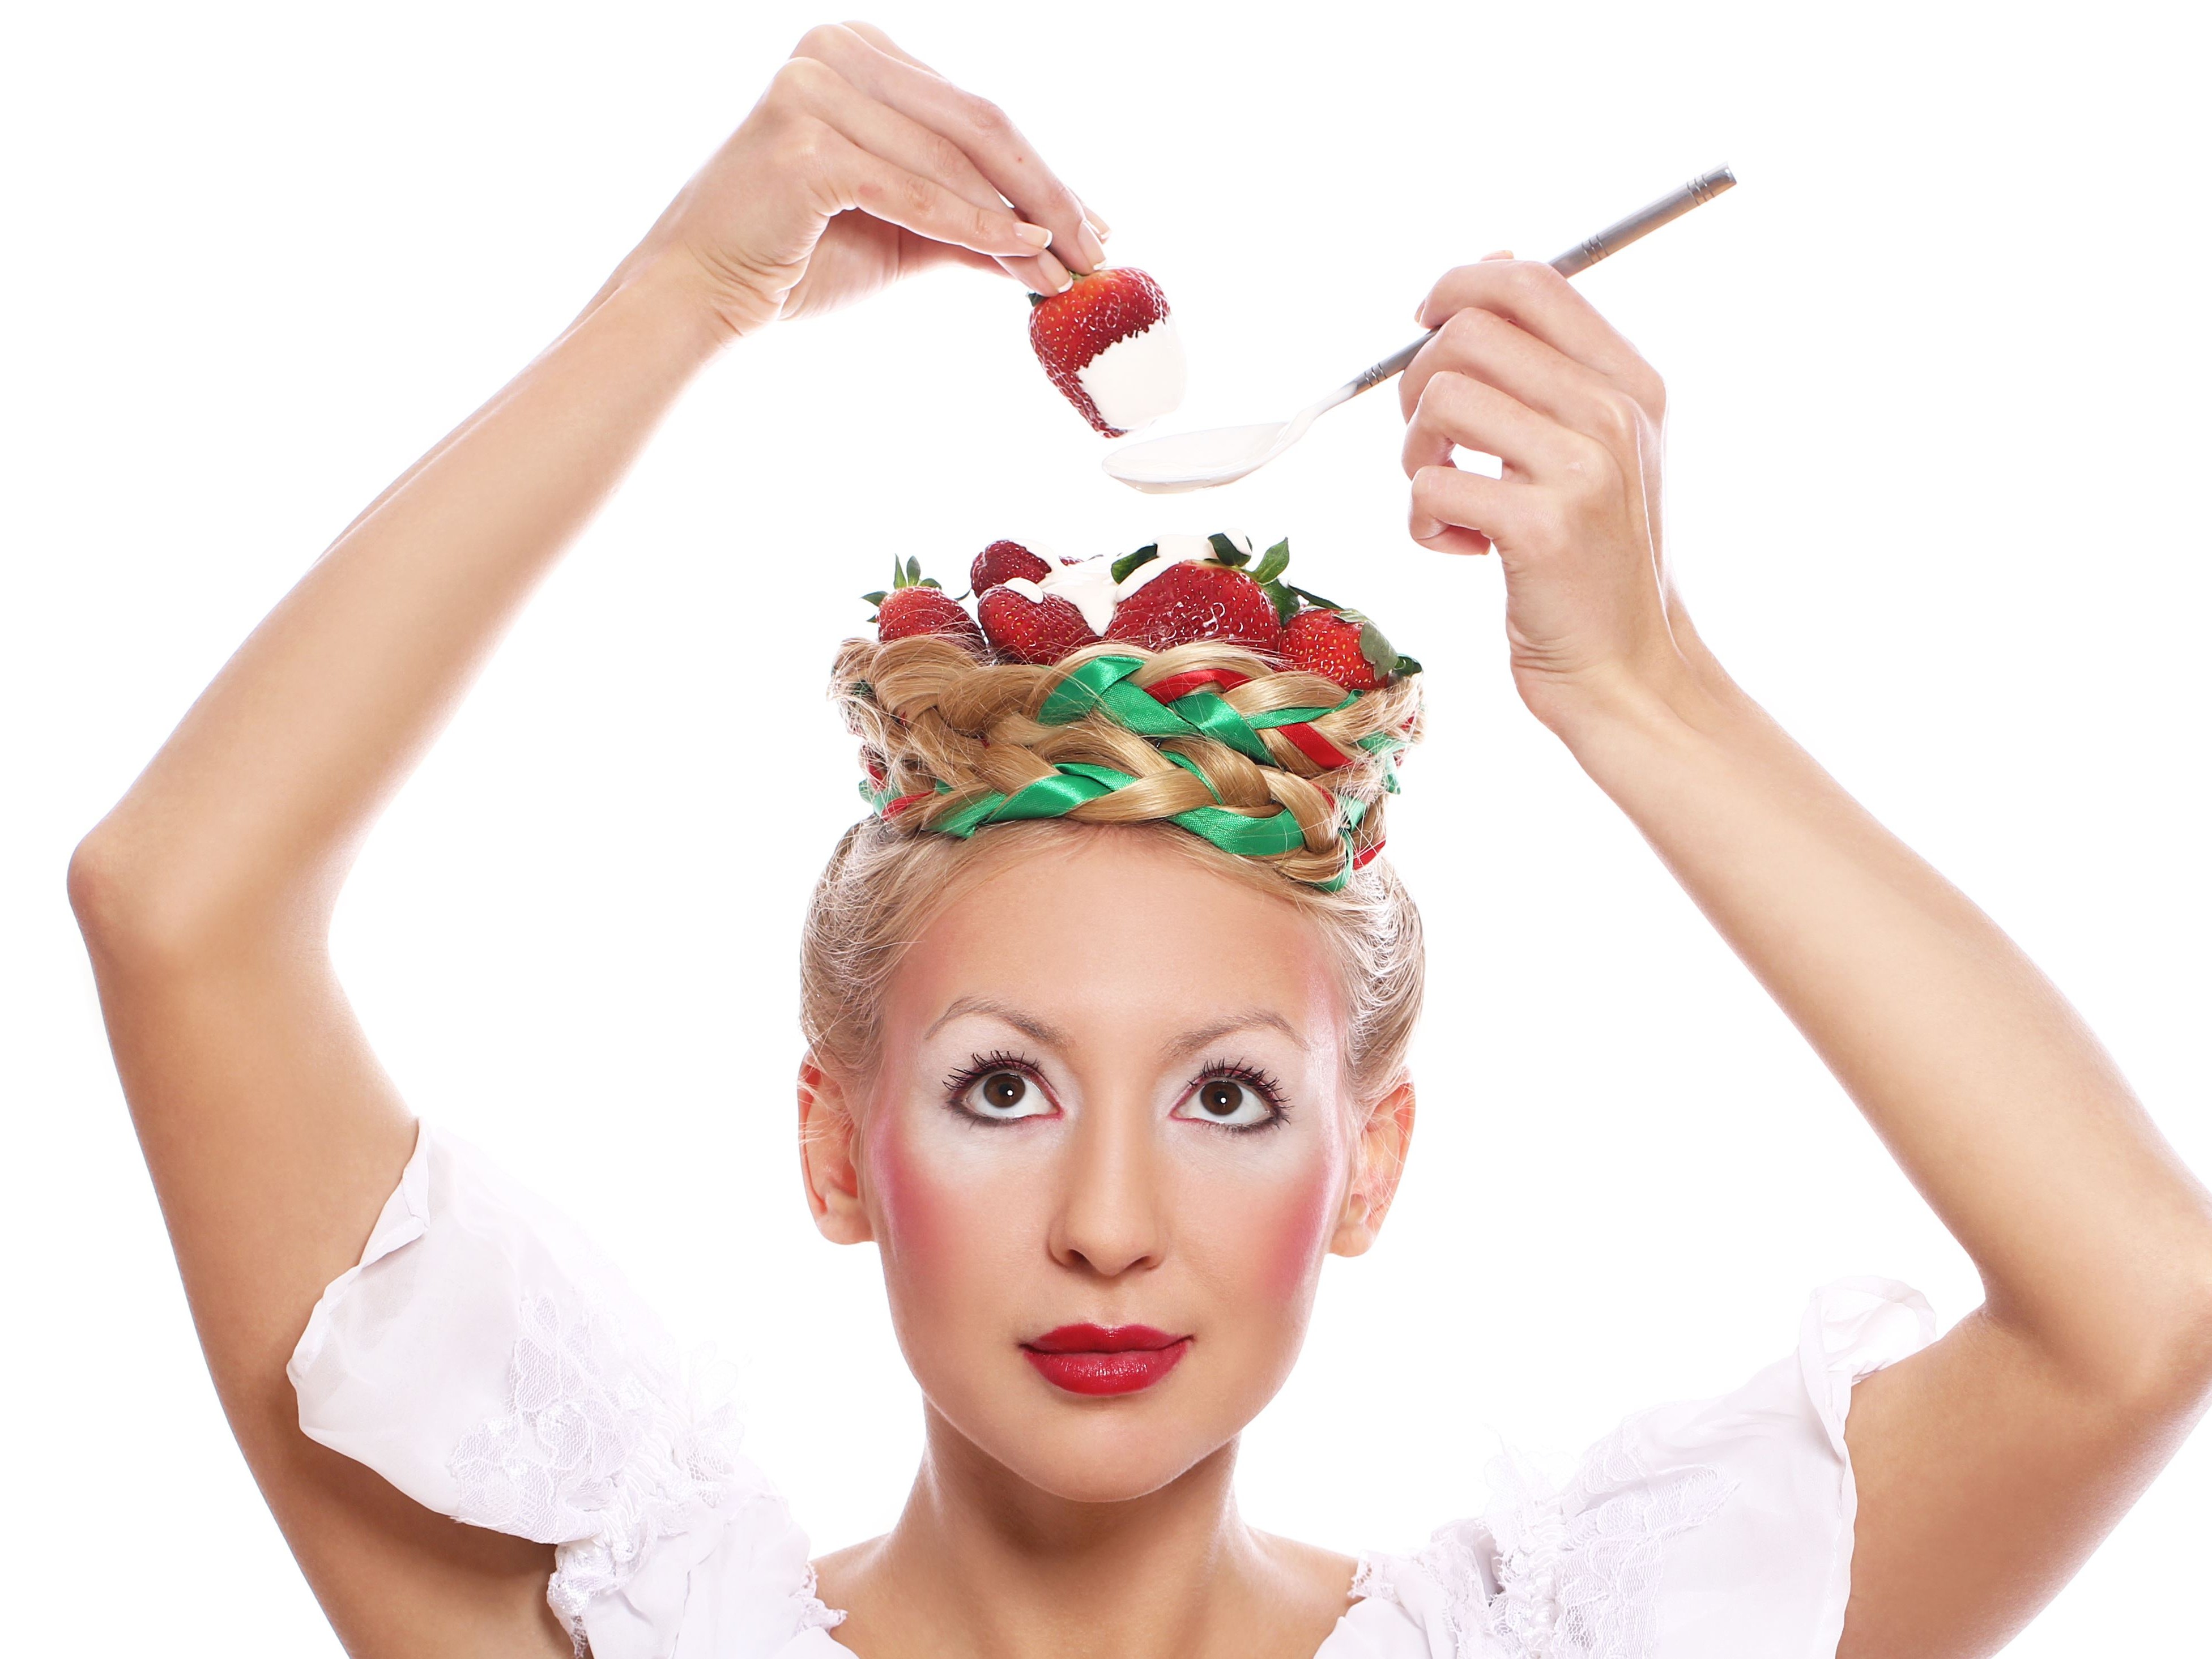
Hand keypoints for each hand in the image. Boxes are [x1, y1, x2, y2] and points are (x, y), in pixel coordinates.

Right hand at [617, 22, 1108, 340]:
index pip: (974, 111)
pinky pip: (913, 192)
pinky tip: (1022, 256)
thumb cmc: (794, 259)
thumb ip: (970, 220)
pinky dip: (974, 228)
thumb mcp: (902, 230)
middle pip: (976, 124)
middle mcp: (836, 50)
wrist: (702, 295)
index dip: (1044, 169)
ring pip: (953, 160)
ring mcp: (813, 89)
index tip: (1094, 221)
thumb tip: (1053, 238)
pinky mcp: (802, 145)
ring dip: (1020, 222)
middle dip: (1047, 192)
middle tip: (1097, 248)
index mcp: (860, 51)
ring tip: (1065, 270)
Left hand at [1399, 254, 1700, 730]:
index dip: (1456, 286)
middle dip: (1419, 381)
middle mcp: (1616, 414)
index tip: (1424, 326)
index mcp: (1631, 382)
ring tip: (1448, 499)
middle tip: (1434, 443)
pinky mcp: (1543, 529)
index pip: (1531, 281)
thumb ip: (1552, 362)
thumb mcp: (1597, 446)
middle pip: (1469, 332)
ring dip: (1415, 454)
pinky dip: (1422, 524)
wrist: (1627, 667)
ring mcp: (1584, 469)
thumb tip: (1490, 263)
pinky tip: (1463, 550)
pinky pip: (1432, 488)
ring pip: (1442, 399)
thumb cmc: (1592, 558)